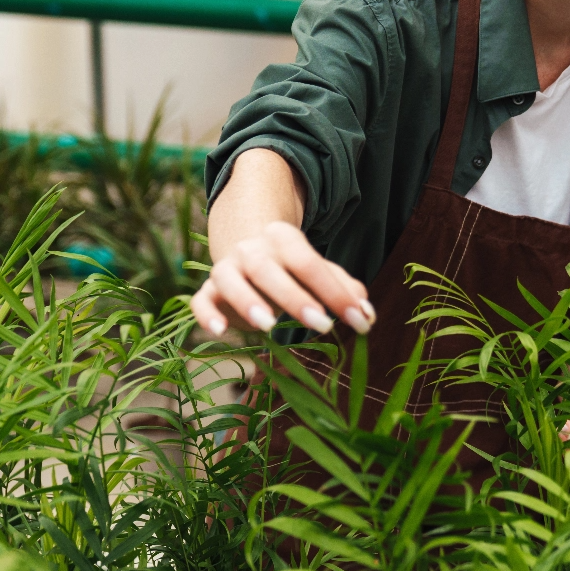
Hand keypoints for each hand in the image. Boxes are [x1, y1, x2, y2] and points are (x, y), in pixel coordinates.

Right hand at [191, 220, 375, 338]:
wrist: (248, 255)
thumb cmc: (292, 270)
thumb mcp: (319, 272)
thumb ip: (343, 289)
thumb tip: (368, 314)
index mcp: (284, 239)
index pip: (310, 264)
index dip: (336, 293)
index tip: (361, 320)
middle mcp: (252, 250)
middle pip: (270, 270)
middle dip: (297, 298)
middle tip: (324, 325)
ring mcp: (226, 269)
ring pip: (232, 281)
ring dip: (249, 301)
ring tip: (269, 325)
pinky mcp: (208, 291)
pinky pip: (201, 300)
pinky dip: (208, 314)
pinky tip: (221, 331)